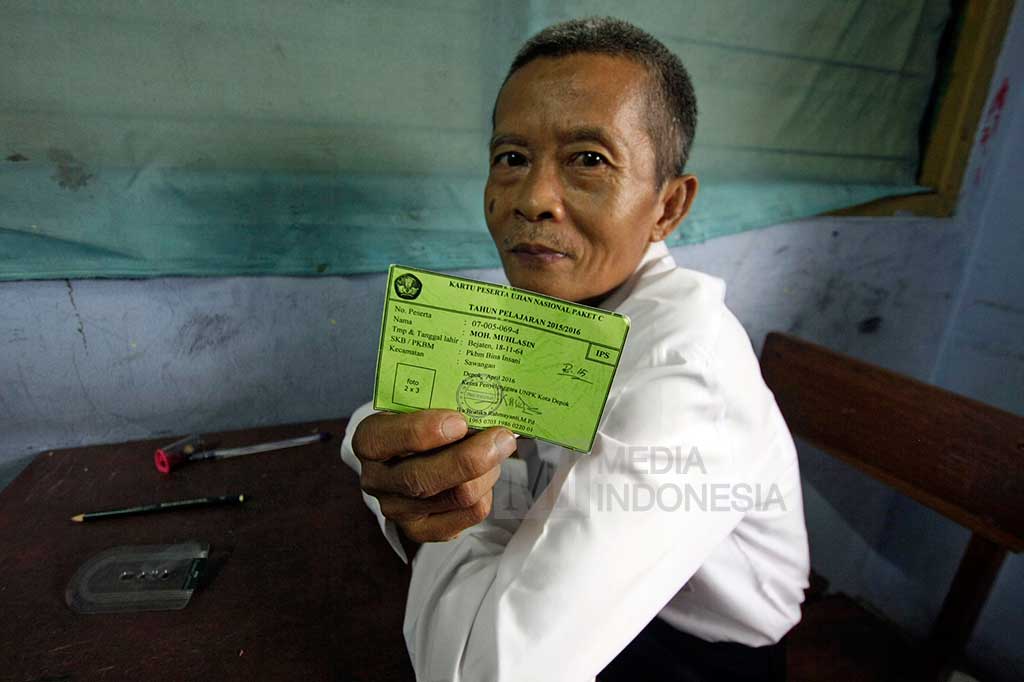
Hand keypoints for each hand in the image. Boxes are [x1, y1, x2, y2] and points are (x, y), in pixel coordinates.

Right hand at [352, 409, 516, 543]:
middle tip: (501, 437)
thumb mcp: (421, 406)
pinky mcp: (423, 530)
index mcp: (369, 441)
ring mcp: (398, 510)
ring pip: (456, 496)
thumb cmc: (421, 423)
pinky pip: (470, 514)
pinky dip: (487, 491)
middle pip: (424, 478)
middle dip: (470, 458)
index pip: (387, 440)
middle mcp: (377, 480)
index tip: (459, 421)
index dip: (424, 431)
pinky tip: (486, 475)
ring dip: (487, 471)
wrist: (413, 455)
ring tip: (496, 451)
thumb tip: (487, 408)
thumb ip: (444, 406)